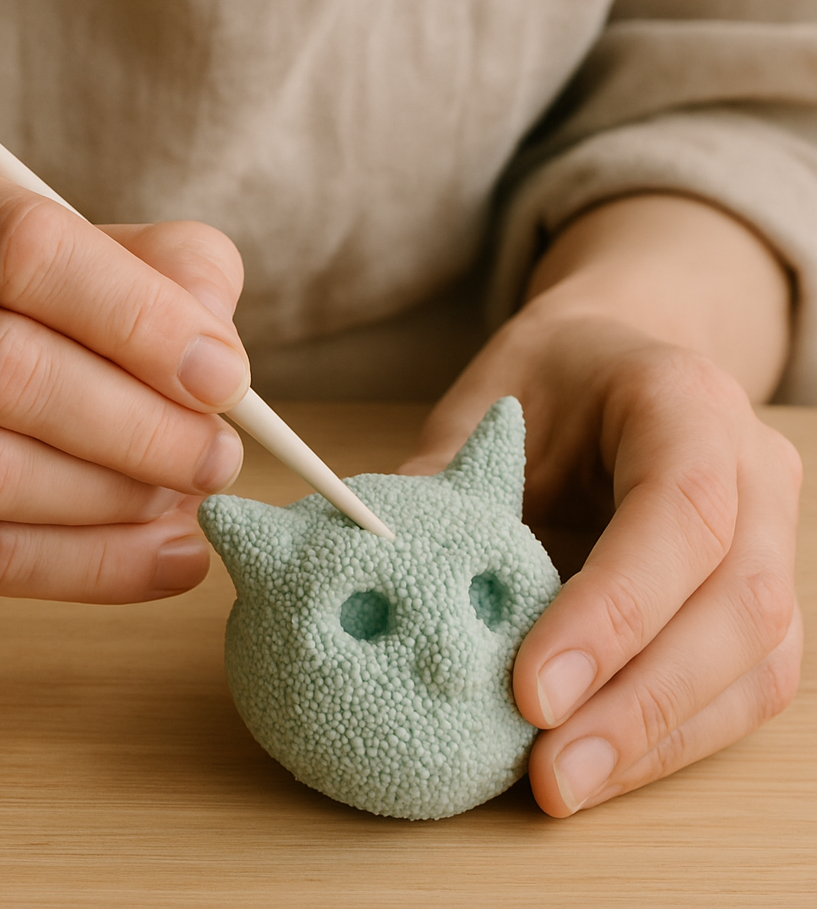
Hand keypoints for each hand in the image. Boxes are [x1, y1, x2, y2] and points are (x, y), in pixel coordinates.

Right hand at [0, 148, 249, 601]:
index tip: (224, 378)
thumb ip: (166, 269)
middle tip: (217, 455)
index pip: (24, 251)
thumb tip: (218, 354)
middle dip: (138, 427)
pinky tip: (166, 557)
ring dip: (113, 499)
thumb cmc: (8, 291)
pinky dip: (88, 568)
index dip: (138, 319)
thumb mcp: (79, 241)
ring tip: (186, 496)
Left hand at [400, 195, 802, 814]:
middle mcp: (752, 469)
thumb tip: (377, 566)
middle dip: (641, 703)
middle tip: (547, 774)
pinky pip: (743, 683)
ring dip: (659, 739)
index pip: (678, 510)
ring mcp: (771, 536)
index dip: (615, 608)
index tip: (532, 688)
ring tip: (562, 786)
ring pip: (755, 661)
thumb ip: (444, 476)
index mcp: (683, 401)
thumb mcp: (489, 401)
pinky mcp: (758, 594)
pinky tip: (597, 761)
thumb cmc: (555, 376)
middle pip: (737, 603)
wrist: (623, 362)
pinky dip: (671, 737)